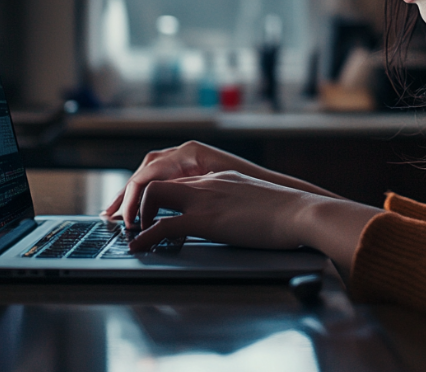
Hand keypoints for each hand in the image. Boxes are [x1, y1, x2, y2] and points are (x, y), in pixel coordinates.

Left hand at [103, 141, 342, 228]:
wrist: (300, 212)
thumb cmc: (286, 213)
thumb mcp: (254, 201)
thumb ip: (236, 203)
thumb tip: (232, 219)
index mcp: (217, 177)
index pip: (175, 179)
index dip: (152, 195)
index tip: (140, 212)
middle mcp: (206, 182)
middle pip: (156, 180)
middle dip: (133, 202)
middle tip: (124, 224)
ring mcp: (204, 198)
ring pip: (152, 195)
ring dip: (136, 215)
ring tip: (131, 234)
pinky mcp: (206, 218)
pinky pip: (163, 224)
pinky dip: (145, 236)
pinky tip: (139, 247)